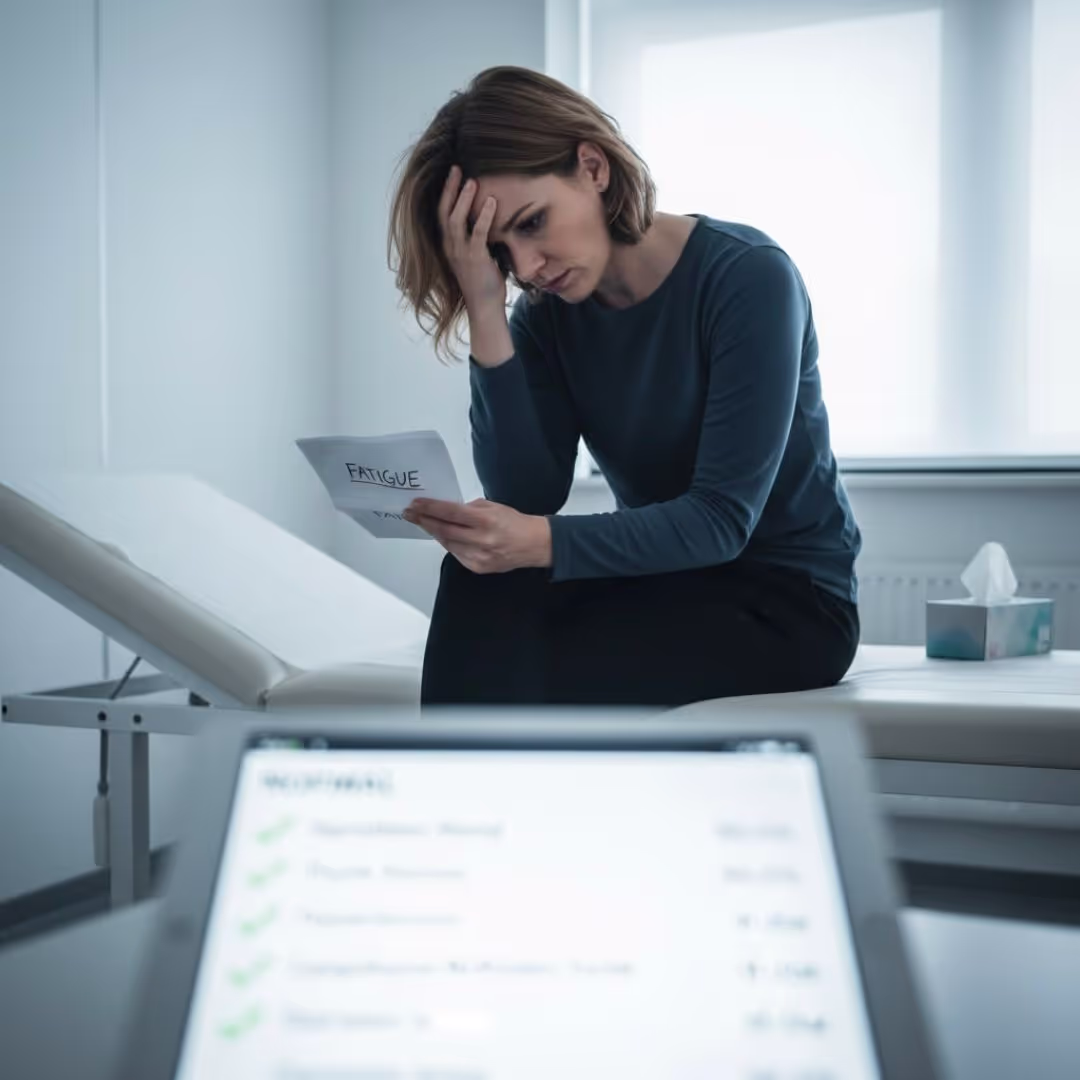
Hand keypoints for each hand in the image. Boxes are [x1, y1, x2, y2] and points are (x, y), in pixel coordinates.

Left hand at [402, 497, 551, 573]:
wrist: (535, 545)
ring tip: (422, 521)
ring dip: (433, 532)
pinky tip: (442, 535)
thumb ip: (469, 509)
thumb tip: (446, 509)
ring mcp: (479, 557)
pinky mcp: (478, 568)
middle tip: (409, 513)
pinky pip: (456, 554)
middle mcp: (481, 540)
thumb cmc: (514, 522)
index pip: (450, 513)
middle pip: (444, 530)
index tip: (414, 504)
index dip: (430, 508)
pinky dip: (447, 543)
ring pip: (447, 543)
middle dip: (424, 520)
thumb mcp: (493, 507)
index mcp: (486, 520)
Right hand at [438, 165, 505, 314]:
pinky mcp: (475, 259)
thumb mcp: (476, 254)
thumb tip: (488, 215)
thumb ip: (477, 236)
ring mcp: (461, 253)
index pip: (442, 213)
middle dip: (449, 189)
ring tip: (471, 181)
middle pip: (444, 211)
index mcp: (448, 244)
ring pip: (456, 220)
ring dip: (464, 199)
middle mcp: (450, 246)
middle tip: (456, 167)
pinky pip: (478, 233)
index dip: (446, 193)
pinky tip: (491, 202)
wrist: (484, 307)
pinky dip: (485, 216)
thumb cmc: (483, 281)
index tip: (452, 174)